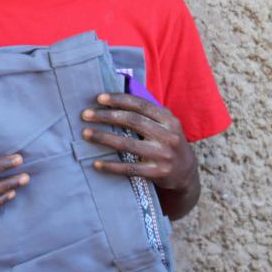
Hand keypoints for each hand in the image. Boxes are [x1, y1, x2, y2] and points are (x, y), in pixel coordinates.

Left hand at [81, 93, 196, 192]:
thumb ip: (146, 113)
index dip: (119, 100)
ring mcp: (163, 155)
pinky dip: (111, 166)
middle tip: (85, 115)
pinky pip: (130, 168)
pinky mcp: (157, 173)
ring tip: (85, 134)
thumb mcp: (165, 124)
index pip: (140, 105)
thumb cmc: (167, 142)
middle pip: (132, 121)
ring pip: (128, 144)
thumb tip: (113, 99)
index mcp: (169, 119)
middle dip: (106, 116)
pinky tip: (96, 163)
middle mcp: (168, 135)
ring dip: (104, 138)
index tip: (98, 98)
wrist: (186, 172)